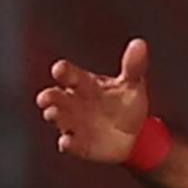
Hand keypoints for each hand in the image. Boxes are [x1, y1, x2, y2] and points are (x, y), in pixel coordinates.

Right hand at [37, 38, 151, 163]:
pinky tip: (67, 142)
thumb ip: (133, 66)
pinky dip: (68, 143)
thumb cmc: (127, 104)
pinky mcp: (79, 143)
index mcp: (84, 84)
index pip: (69, 74)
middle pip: (56, 96)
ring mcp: (74, 123)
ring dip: (54, 116)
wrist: (136, 135)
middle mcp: (73, 102)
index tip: (59, 69)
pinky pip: (70, 144)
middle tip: (46, 97)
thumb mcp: (132, 84)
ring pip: (58, 118)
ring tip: (54, 113)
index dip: (64, 72)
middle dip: (50, 96)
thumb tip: (140, 44)